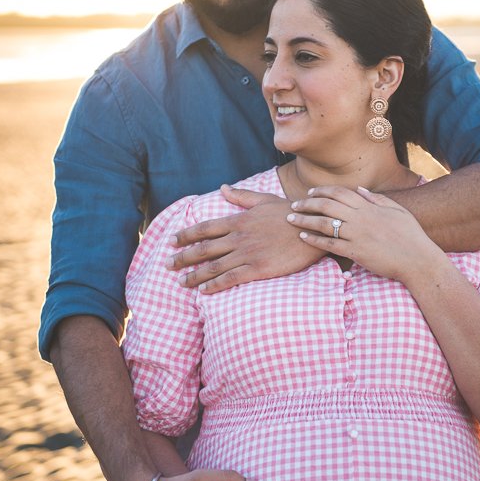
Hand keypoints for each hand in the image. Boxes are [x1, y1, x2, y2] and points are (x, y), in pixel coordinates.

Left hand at [167, 186, 323, 293]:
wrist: (313, 228)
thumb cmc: (290, 213)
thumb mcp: (264, 200)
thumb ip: (241, 196)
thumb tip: (222, 188)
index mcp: (239, 220)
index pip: (205, 228)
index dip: (186, 235)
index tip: (172, 241)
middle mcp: (238, 237)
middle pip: (204, 248)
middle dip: (183, 257)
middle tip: (166, 264)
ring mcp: (247, 253)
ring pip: (214, 266)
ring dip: (194, 275)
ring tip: (180, 282)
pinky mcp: (258, 268)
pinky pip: (231, 278)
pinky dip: (214, 285)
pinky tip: (203, 292)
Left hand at [287, 185, 437, 281]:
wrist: (418, 260)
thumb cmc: (411, 235)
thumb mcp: (396, 211)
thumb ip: (376, 199)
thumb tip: (360, 189)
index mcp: (369, 206)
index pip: (339, 193)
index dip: (322, 191)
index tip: (310, 193)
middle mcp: (360, 218)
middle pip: (326, 205)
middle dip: (307, 203)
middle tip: (293, 205)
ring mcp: (357, 235)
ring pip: (324, 223)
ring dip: (304, 220)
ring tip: (291, 219)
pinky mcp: (356, 252)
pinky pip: (330, 245)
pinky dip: (314, 240)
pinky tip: (303, 238)